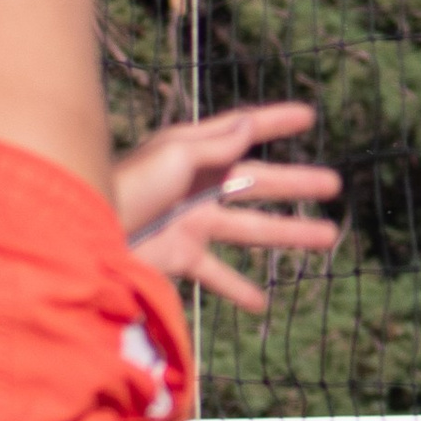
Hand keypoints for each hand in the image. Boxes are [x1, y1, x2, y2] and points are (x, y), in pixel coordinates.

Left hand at [113, 103, 342, 314]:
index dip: (275, 122)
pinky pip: (217, 274)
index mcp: (192, 151)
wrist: (85, 240)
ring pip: (251, 229)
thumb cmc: (125, 188)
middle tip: (335, 184)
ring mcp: (190, 223)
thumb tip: (248, 123)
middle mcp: (196, 184)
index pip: (242, 130)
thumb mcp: (172, 157)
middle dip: (296, 183)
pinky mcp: (180, 258)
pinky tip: (261, 303)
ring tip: (328, 238)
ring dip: (289, 234)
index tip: (309, 116)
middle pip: (256, 182)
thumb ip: (214, 145)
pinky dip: (238, 288)